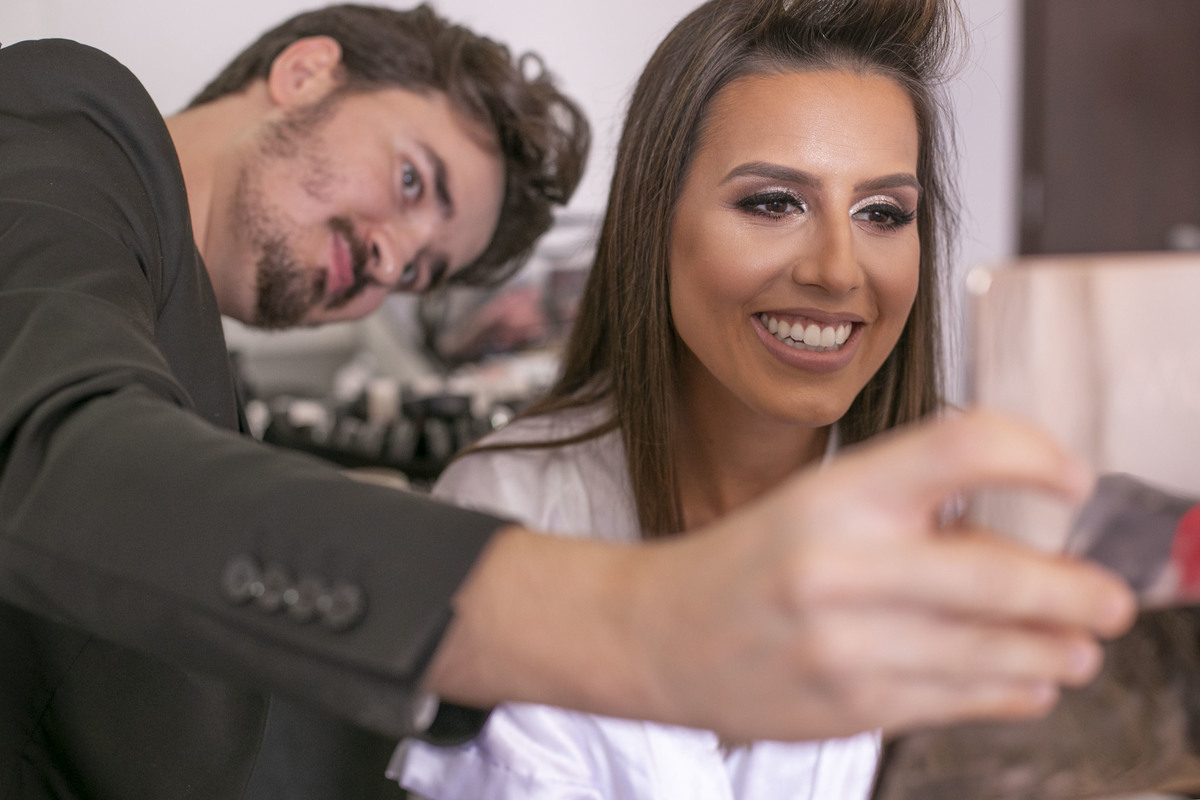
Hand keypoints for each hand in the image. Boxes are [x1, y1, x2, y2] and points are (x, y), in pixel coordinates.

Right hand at [426, 410, 1135, 741]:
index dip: (1034, 452)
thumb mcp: (818, 507)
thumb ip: (911, 515)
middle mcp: (841, 565)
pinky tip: (1026, 684)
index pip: (960, 446)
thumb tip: (1022, 541)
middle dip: (1077, 593)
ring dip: (1055, 653)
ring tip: (1079, 650)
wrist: (657, 634)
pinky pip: (956, 701)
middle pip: (1001, 574)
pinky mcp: (848, 707)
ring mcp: (845, 645)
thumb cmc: (745, 561)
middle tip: (1111, 600)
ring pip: (992, 653)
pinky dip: (1009, 693)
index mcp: (834, 494)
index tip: (1073, 479)